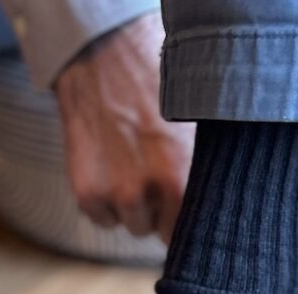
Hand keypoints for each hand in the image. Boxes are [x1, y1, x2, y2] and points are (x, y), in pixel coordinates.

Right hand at [54, 14, 194, 243]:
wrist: (107, 57)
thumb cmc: (160, 87)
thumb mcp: (198, 128)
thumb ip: (204, 174)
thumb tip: (210, 211)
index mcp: (182, 179)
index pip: (190, 231)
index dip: (186, 220)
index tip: (183, 206)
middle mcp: (147, 192)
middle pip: (158, 230)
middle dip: (159, 210)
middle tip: (155, 172)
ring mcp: (114, 194)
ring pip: (132, 224)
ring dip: (132, 205)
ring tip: (132, 163)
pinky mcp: (87, 194)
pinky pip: (103, 218)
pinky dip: (104, 200)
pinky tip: (109, 165)